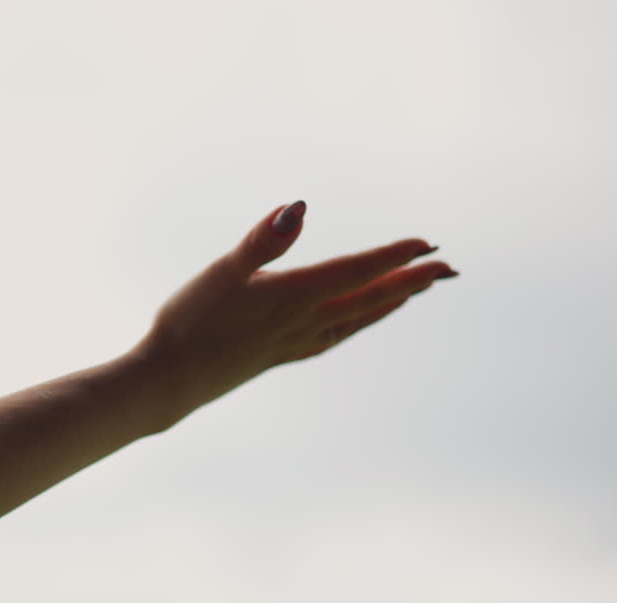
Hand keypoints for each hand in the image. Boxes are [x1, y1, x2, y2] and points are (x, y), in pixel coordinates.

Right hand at [135, 200, 457, 424]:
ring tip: (416, 291)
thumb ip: (263, 240)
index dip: (393, 256)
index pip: (355, 271)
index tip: (427, 243)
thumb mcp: (222, 272)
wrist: (168, 381)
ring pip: (357, 320)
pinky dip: (358, 324)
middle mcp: (303, 322)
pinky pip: (335, 336)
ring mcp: (294, 343)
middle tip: (448, 268)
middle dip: (410, 281)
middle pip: (369, 298)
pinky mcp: (281, 355)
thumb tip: (299, 207)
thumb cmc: (189, 322)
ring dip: (389, 303)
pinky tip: (355, 322)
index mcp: (292, 296)